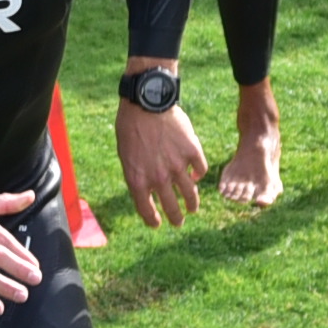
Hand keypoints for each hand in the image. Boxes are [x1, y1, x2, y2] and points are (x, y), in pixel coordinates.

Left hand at [112, 91, 206, 225]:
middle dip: (176, 218)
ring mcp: (178, 166)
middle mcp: (159, 178)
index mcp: (138, 180)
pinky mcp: (192, 152)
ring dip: (192, 204)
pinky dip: (199, 175)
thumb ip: (137, 174)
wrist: (146, 103)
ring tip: (193, 208)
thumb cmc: (130, 126)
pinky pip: (201, 170)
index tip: (157, 224)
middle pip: (171, 207)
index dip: (152, 220)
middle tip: (178, 222)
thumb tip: (148, 188)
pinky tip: (197, 176)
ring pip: (189, 193)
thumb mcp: (126, 155)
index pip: (146, 210)